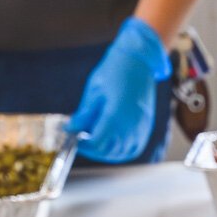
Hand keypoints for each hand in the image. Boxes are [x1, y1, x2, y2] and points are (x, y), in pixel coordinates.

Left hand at [68, 17, 170, 163]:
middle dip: (91, 149)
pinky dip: (120, 151)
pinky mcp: (146, 128)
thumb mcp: (94, 91)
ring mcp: (141, 128)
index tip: (70, 137)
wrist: (139, 62)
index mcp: (116, 115)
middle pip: (108, 151)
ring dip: (105, 152)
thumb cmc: (114, 72)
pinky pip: (132, 149)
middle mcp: (131, 126)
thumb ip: (84, 114)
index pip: (97, 142)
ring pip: (121, 153)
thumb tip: (70, 129)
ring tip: (93, 140)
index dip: (82, 145)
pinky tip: (110, 144)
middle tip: (79, 138)